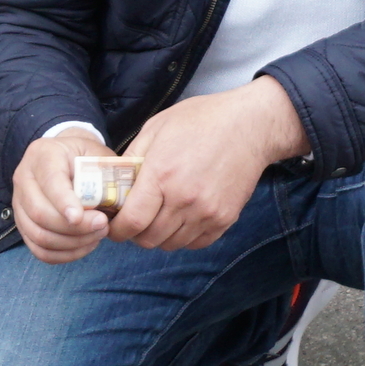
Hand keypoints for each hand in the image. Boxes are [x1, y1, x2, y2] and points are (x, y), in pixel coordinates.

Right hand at [10, 126, 113, 264]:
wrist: (66, 157)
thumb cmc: (85, 156)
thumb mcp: (97, 154)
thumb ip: (103, 175)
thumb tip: (112, 203)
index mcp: (43, 154)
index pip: (50, 181)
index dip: (64, 202)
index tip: (80, 217)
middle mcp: (24, 178)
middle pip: (40, 213)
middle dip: (74, 228)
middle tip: (103, 226)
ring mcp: (19, 203)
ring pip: (38, 235)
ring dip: (72, 243)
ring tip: (98, 235)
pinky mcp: (23, 224)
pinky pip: (39, 250)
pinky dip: (64, 254)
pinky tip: (85, 245)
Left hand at [107, 79, 307, 253]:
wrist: (250, 125)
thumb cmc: (202, 120)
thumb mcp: (156, 128)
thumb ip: (132, 158)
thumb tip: (114, 183)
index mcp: (161, 175)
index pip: (131, 222)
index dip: (117, 230)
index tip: (115, 225)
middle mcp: (184, 199)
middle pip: (149, 239)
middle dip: (136, 234)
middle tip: (136, 220)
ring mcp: (206, 212)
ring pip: (172, 244)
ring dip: (160, 236)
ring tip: (160, 217)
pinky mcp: (225, 219)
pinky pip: (196, 243)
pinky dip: (185, 237)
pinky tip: (182, 218)